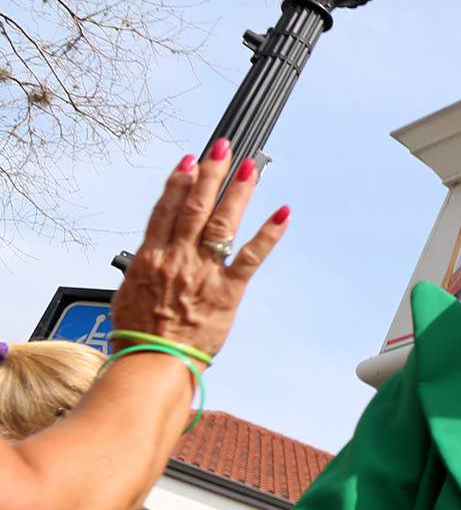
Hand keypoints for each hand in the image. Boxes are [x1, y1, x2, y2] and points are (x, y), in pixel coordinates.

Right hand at [109, 138, 289, 358]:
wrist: (152, 361)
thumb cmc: (138, 334)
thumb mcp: (129, 293)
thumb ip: (143, 269)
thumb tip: (148, 257)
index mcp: (150, 258)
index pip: (165, 209)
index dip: (178, 181)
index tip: (189, 160)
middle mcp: (177, 258)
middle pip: (195, 205)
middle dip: (209, 173)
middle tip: (222, 147)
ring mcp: (204, 272)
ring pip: (222, 222)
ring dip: (238, 191)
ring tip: (250, 166)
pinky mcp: (228, 291)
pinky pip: (251, 257)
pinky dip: (269, 234)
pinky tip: (283, 213)